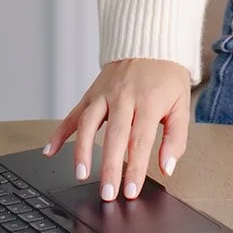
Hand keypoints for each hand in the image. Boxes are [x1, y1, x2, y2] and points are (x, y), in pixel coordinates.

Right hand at [43, 58, 192, 201]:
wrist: (150, 40)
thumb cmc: (167, 75)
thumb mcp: (182, 104)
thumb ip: (176, 138)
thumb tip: (167, 167)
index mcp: (148, 102)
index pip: (139, 140)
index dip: (134, 168)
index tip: (130, 191)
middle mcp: (124, 97)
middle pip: (113, 136)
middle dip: (108, 167)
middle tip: (106, 193)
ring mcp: (104, 94)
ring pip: (88, 123)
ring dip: (81, 150)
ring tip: (79, 174)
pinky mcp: (92, 92)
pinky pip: (73, 113)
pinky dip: (59, 132)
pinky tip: (50, 150)